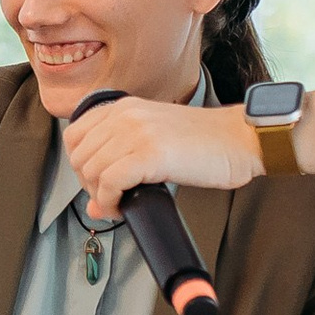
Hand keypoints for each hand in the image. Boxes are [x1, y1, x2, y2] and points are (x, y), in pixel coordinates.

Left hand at [61, 97, 259, 216]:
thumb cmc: (205, 143)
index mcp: (124, 107)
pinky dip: (110, 202)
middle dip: (89, 185)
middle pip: (79, 157)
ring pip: (90, 171)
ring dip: (100, 196)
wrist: (240, 139)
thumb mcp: (155, 143)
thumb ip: (121, 164)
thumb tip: (94, 205)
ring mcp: (136, 133)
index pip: (74, 135)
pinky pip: (109, 183)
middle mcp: (125, 115)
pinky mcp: (149, 154)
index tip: (96, 181)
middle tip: (110, 197)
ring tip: (119, 203)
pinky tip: (124, 207)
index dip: (80, 164)